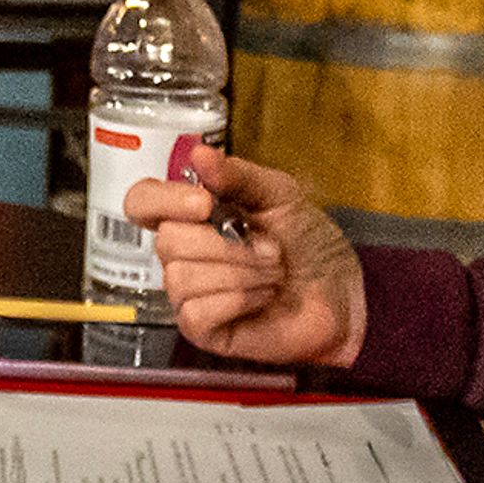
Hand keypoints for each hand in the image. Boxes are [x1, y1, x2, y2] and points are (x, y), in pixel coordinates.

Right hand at [128, 145, 367, 370]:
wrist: (340, 291)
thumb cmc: (309, 244)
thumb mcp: (280, 195)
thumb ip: (238, 175)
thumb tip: (200, 154)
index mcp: (194, 215)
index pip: (143, 201)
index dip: (163, 200)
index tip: (203, 202)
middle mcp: (184, 252)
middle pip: (166, 241)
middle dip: (228, 244)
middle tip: (266, 248)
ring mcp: (189, 292)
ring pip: (182, 277)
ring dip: (242, 272)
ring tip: (271, 273)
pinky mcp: (201, 328)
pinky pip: (196, 311)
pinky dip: (238, 300)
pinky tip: (260, 298)